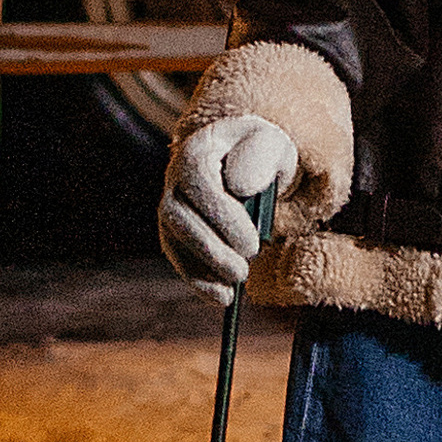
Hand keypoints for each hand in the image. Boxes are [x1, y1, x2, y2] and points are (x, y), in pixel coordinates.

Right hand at [160, 112, 298, 295]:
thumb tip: (240, 187)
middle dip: (211, 249)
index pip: (197, 179)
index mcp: (197, 150)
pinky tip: (220, 296)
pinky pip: (177, 256)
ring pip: (173, 239)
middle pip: (178, 216)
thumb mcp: (271, 145)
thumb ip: (259, 158)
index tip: (252, 245)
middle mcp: (175, 178)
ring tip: (233, 289)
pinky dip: (196, 279)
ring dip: (201, 268)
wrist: (247, 160)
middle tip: (243, 271)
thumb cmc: (260, 153)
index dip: (222, 216)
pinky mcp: (174, 232)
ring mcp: (171, 205)